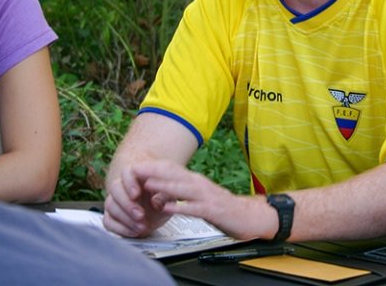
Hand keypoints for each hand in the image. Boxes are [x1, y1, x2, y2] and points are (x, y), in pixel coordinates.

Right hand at [103, 163, 172, 236]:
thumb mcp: (169, 198)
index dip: (129, 183)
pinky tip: (134, 232)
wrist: (156, 217)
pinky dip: (120, 228)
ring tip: (142, 227)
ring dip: (126, 218)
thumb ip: (164, 197)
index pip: (127, 172)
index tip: (136, 194)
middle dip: (127, 204)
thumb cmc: (162, 201)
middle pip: (115, 188)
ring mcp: (115, 201)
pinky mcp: (111, 216)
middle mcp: (123, 186)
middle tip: (140, 216)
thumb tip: (156, 201)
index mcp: (138, 176)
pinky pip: (108, 221)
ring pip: (110, 205)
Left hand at [132, 159, 276, 240]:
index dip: (153, 168)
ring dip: (165, 187)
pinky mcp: (213, 211)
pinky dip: (180, 207)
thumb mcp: (198, 199)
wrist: (249, 217)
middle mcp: (200, 185)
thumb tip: (158, 197)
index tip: (135, 168)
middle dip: (154, 173)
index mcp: (195, 182)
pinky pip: (194, 208)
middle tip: (135, 171)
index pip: (171, 170)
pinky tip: (168, 208)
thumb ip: (180, 196)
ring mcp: (207, 197)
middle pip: (175, 175)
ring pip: (183, 189)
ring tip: (149, 186)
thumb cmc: (222, 209)